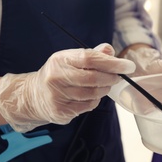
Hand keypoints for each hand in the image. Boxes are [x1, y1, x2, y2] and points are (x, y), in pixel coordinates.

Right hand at [0, 43, 134, 131]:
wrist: (33, 95)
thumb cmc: (59, 74)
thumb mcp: (71, 59)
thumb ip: (92, 54)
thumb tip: (110, 50)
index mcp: (61, 59)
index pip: (90, 58)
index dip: (112, 62)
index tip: (128, 66)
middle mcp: (56, 76)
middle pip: (93, 78)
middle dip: (111, 77)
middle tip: (118, 77)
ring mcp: (57, 95)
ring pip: (92, 93)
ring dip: (104, 89)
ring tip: (104, 86)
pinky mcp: (60, 111)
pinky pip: (88, 106)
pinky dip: (95, 101)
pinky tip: (91, 96)